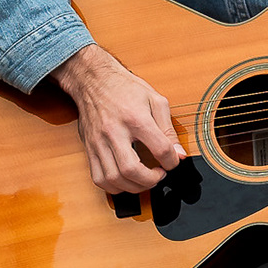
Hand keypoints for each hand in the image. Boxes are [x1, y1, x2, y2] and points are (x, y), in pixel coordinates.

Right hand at [50, 44, 185, 193]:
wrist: (93, 80)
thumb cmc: (125, 88)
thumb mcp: (155, 100)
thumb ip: (168, 128)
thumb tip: (178, 154)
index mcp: (135, 117)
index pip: (159, 149)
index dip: (172, 161)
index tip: (172, 162)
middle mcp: (114, 132)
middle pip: (132, 169)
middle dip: (151, 180)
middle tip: (159, 175)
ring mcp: (99, 142)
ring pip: (113, 178)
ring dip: (133, 187)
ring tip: (144, 179)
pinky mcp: (89, 148)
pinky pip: (98, 178)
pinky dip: (114, 187)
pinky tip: (125, 180)